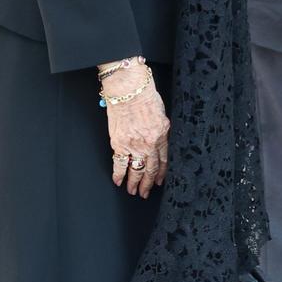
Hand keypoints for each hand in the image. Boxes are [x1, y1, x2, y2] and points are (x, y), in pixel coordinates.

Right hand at [104, 68, 169, 197]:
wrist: (128, 88)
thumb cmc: (144, 95)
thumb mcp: (162, 113)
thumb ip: (162, 129)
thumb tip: (162, 139)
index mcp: (161, 135)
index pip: (163, 160)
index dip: (161, 173)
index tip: (158, 181)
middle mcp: (148, 143)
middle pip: (149, 169)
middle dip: (148, 184)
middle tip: (145, 193)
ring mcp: (133, 145)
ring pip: (134, 169)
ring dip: (134, 183)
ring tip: (132, 191)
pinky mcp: (118, 142)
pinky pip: (118, 163)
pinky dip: (118, 174)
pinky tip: (118, 181)